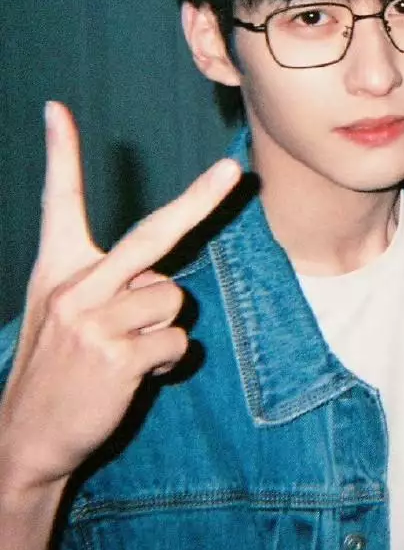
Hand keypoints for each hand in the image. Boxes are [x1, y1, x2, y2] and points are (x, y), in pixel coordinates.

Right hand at [0, 102, 239, 516]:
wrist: (24, 439)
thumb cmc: (59, 368)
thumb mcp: (65, 315)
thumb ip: (111, 285)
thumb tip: (163, 281)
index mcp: (58, 270)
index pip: (59, 203)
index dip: (61, 155)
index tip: (57, 110)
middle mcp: (75, 288)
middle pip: (152, 233)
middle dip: (199, 200)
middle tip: (232, 171)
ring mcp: (95, 322)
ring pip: (174, 298)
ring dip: (164, 326)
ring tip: (127, 350)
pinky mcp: (116, 356)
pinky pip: (177, 339)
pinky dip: (168, 358)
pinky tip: (132, 375)